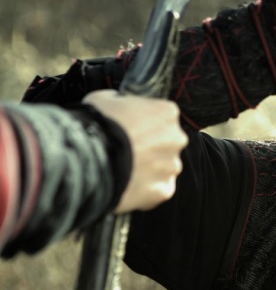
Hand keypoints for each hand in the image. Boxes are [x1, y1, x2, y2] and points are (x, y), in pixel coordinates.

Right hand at [82, 90, 187, 212]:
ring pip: (164, 168)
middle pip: (167, 143)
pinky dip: (146, 190)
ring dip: (149, 169)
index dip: (144, 124)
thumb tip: (120, 106)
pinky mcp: (162, 190)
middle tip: (127, 151)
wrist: (85, 159)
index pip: (163, 117)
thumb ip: (123, 102)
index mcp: (166, 112)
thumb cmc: (95, 125)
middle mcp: (176, 139)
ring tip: (123, 170)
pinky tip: (128, 185)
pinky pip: (159, 190)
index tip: (130, 130)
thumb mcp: (105, 99)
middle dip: (151, 147)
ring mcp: (171, 166)